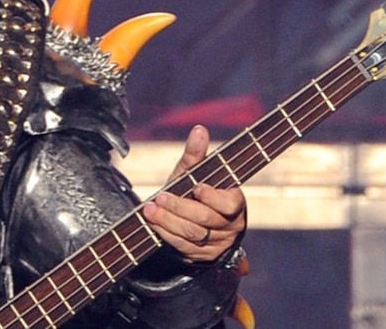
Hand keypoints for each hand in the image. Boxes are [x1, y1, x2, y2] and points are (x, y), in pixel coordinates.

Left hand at [141, 125, 246, 262]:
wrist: (190, 221)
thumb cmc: (194, 191)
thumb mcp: (195, 174)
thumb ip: (196, 155)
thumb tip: (199, 129)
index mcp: (234, 203)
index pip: (229, 204)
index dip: (213, 197)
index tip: (197, 187)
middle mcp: (229, 226)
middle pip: (205, 219)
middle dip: (180, 207)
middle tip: (161, 196)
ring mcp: (216, 243)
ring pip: (193, 234)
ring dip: (168, 220)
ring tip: (150, 208)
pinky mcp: (200, 255)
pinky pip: (182, 246)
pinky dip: (165, 233)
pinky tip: (153, 221)